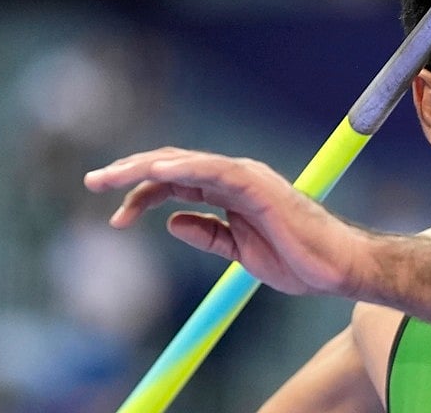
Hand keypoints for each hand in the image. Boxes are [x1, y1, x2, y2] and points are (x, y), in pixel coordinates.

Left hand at [84, 147, 360, 295]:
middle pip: (174, 166)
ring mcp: (247, 178)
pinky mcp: (257, 184)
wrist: (337, 267)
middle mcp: (236, 178)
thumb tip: (171, 223)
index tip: (115, 218)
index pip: (177, 184)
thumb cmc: (300, 260)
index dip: (142, 196)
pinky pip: (213, 170)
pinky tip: (152, 172)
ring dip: (144, 166)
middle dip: (130, 172)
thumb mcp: (240, 253)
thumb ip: (208, 235)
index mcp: (231, 193)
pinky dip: (182, 168)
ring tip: (109, 177)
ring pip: (186, 162)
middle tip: (93, 182)